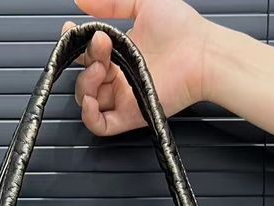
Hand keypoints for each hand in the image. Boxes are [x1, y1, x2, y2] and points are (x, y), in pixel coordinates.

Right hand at [63, 0, 213, 135]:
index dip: (76, 45)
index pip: (88, 54)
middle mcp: (120, 76)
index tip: (71, 31)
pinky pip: (100, 125)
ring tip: (101, 67)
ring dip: (86, 84)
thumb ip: (111, 2)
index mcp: (121, 53)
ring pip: (88, 100)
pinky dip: (89, 116)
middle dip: (86, 60)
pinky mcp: (129, 115)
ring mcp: (123, 97)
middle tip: (101, 45)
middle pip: (86, 77)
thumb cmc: (183, 30)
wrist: (202, 54)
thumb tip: (81, 1)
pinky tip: (91, 100)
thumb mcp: (143, 3)